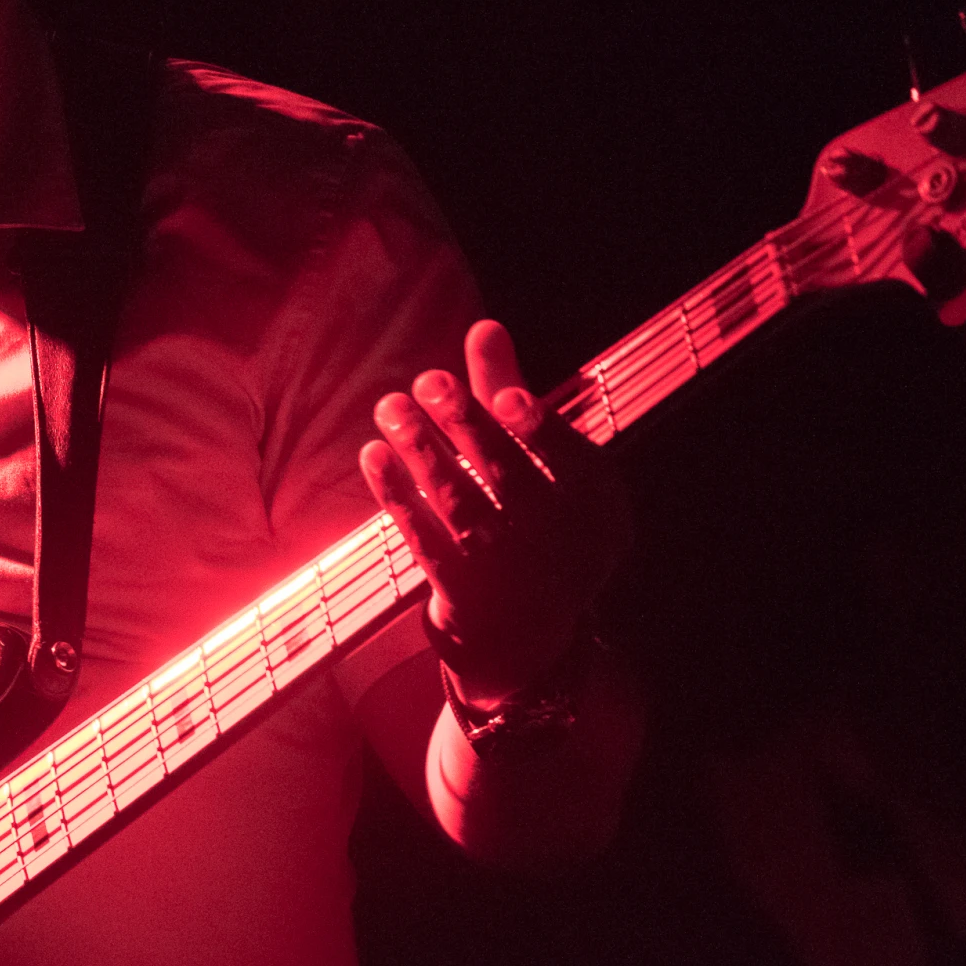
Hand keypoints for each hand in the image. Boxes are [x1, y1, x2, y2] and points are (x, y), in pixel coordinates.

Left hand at [360, 320, 628, 707]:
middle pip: (507, 475)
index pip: (568, 460)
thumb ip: (508, 393)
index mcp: (592, 504)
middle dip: (465, 425)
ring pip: (459, 503)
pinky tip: (373, 455)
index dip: (537, 430)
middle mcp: (556, 542)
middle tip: (427, 382)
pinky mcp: (461, 595)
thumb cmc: (531, 522)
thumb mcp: (536, 463)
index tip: (505, 398)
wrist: (526, 639)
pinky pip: (423, 537)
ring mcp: (508, 572)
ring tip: (391, 407)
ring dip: (421, 451)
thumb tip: (485, 326)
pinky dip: (396, 495)